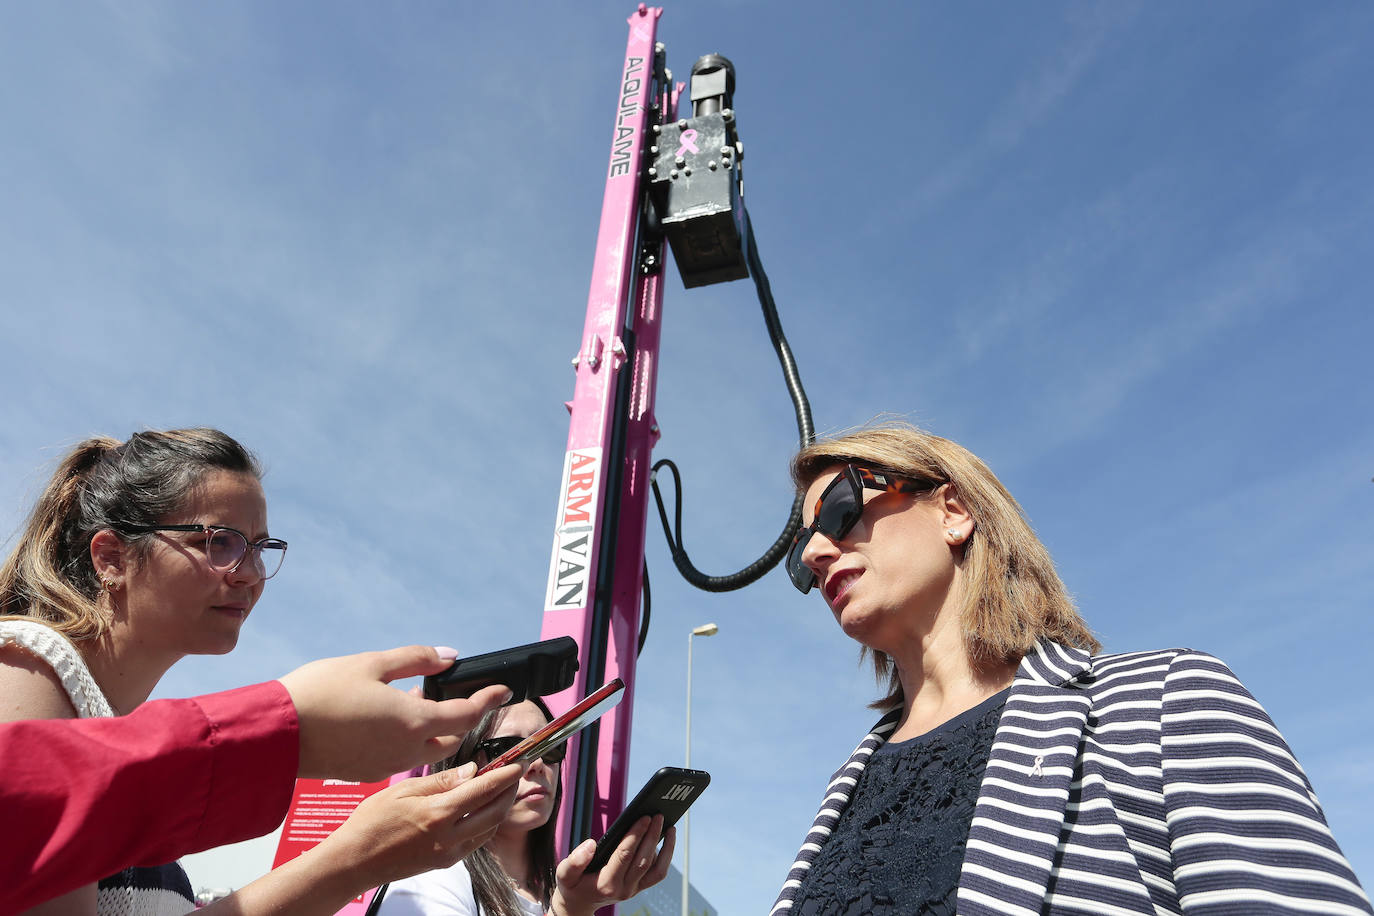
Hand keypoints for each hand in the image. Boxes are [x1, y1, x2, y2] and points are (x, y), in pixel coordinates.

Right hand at [278, 645, 510, 780]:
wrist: (275, 735)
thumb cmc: (320, 694)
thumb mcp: (371, 664)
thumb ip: (415, 659)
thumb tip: (449, 657)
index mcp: (414, 722)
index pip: (467, 714)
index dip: (489, 700)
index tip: (504, 690)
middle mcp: (406, 750)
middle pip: (450, 738)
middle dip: (461, 719)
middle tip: (463, 697)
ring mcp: (386, 766)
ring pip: (425, 750)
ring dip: (433, 731)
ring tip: (421, 705)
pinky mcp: (366, 774)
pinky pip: (400, 757)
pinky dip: (408, 741)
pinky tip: (391, 722)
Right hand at [315, 762, 523, 892]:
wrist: (354, 862)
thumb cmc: (371, 822)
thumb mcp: (403, 791)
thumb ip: (442, 781)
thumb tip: (472, 770)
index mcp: (438, 814)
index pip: (484, 790)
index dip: (506, 775)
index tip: (519, 762)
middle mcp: (449, 837)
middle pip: (495, 812)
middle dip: (510, 791)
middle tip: (515, 773)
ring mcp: (449, 853)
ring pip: (489, 828)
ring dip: (500, 808)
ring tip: (501, 788)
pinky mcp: (445, 862)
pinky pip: (476, 841)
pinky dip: (486, 823)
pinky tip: (481, 810)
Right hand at [550, 816, 674, 915]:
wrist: (580, 904)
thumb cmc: (572, 885)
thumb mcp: (564, 874)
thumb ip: (575, 860)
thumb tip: (591, 844)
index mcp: (606, 884)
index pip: (624, 856)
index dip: (635, 835)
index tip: (644, 817)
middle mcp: (624, 889)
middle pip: (644, 860)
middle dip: (652, 836)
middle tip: (659, 815)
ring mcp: (634, 889)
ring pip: (657, 870)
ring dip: (666, 848)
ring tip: (670, 827)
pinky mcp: (639, 887)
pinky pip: (657, 873)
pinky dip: (665, 856)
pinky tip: (666, 839)